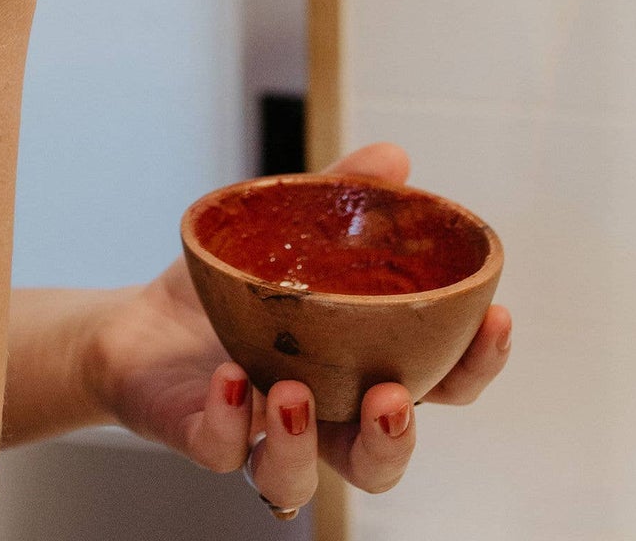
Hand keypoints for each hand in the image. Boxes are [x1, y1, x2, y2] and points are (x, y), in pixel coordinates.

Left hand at [85, 144, 511, 510]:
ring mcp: (261, 434)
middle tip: (393, 397)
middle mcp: (322, 417)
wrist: (139, 324)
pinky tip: (228, 383)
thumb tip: (395, 159)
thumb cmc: (229, 288)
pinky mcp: (204, 436)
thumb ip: (338, 197)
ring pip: (300, 476)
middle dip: (395, 439)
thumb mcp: (283, 230)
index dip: (476, 364)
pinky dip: (227, 422)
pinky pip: (221, 449)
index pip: (439, 386)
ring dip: (304, 443)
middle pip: (379, 459)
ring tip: (292, 394)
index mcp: (361, 370)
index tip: (496, 318)